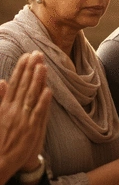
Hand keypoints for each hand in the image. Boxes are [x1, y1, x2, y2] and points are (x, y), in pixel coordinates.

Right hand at [0, 52, 51, 184]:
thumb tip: (2, 81)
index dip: (21, 69)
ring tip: (42, 66)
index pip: (14, 84)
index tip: (26, 56)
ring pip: (31, 96)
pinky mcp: (31, 130)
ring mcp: (22, 120)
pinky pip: (38, 113)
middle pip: (23, 86)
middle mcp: (13, 111)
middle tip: (36, 54)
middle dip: (30, 69)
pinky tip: (48, 90)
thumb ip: (0, 98)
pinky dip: (42, 102)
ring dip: (37, 81)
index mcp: (4, 107)